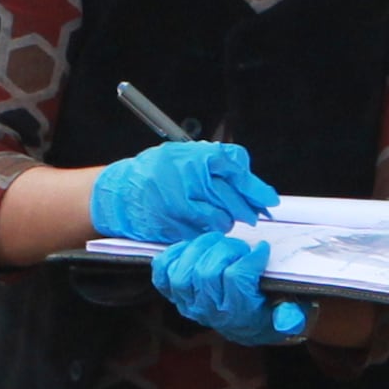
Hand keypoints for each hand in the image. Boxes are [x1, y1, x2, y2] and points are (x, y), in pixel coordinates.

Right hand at [86, 140, 276, 247]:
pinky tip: (202, 225)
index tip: (268, 199)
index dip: (255, 187)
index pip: (235, 170)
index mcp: (193, 158)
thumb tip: (248, 177)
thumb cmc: (153, 172)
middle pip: (232, 198)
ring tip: (219, 215)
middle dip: (247, 208)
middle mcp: (188, 181)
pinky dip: (208, 232)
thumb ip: (215, 161)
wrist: (121, 194)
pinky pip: (204, 234)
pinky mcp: (175, 227)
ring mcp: (181, 206)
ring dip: (226, 220)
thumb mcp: (183, 154)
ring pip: (221, 219)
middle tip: (253, 213)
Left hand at [152, 229, 293, 345]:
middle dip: (225, 250)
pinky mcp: (176, 294)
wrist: (252, 325)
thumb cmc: (273, 310)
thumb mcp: (293, 314)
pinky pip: (162, 273)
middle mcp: (210, 311)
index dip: (249, 257)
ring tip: (218, 241)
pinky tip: (191, 247)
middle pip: (206, 273)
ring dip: (199, 249)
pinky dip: (173, 255)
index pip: (236, 279)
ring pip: (182, 273)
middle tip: (240, 245)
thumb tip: (288, 320)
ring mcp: (189, 303)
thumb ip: (291, 315)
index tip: (262, 249)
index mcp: (239, 314)